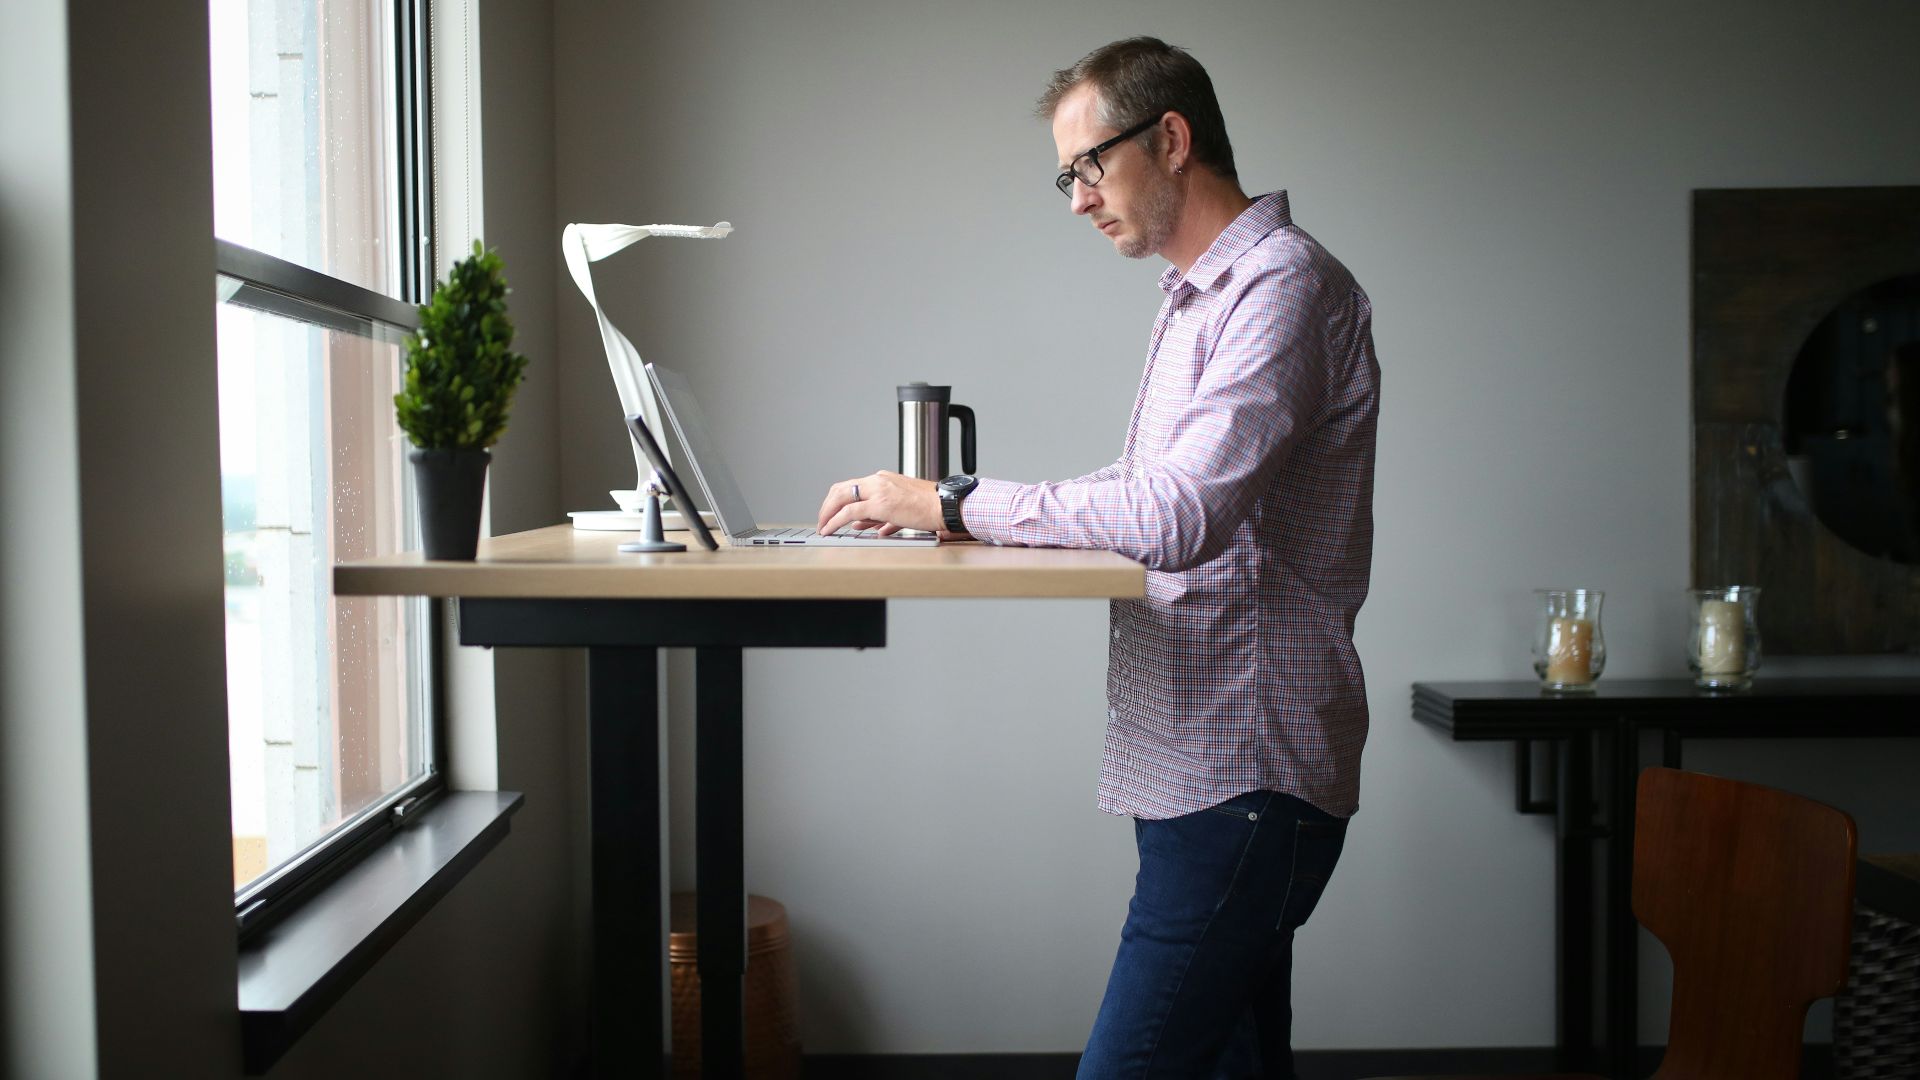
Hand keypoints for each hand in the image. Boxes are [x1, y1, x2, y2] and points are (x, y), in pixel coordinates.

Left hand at [817, 470, 955, 537]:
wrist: (945, 505)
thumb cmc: (930, 507)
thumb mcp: (901, 509)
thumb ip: (879, 516)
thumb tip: (861, 524)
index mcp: (883, 479)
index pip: (851, 485)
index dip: (836, 499)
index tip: (830, 511)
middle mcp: (878, 481)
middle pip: (841, 489)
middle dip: (827, 505)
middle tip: (822, 519)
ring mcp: (878, 491)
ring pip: (841, 498)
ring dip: (827, 513)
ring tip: (823, 527)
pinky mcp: (880, 504)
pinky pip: (849, 512)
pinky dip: (835, 521)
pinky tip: (829, 529)